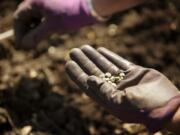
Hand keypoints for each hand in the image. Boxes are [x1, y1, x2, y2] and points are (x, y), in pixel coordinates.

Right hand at [13, 0, 95, 48]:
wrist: (91, 6)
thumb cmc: (71, 15)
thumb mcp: (52, 26)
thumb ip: (36, 35)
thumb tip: (23, 45)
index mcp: (35, 2)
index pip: (19, 18)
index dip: (18, 33)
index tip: (20, 46)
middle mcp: (39, 1)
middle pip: (26, 18)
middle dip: (26, 32)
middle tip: (28, 46)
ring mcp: (48, 4)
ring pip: (36, 18)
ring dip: (35, 30)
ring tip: (36, 41)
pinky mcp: (55, 7)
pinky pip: (44, 18)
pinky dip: (43, 27)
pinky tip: (47, 33)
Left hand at [65, 45, 179, 132]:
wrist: (168, 106)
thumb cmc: (143, 109)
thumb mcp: (120, 103)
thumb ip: (104, 92)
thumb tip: (89, 80)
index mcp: (107, 98)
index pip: (88, 84)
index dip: (77, 74)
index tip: (68, 64)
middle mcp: (114, 88)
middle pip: (94, 72)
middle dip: (83, 61)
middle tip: (73, 51)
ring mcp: (124, 80)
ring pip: (105, 65)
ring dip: (94, 56)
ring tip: (84, 47)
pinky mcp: (135, 73)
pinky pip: (119, 62)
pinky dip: (110, 56)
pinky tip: (100, 50)